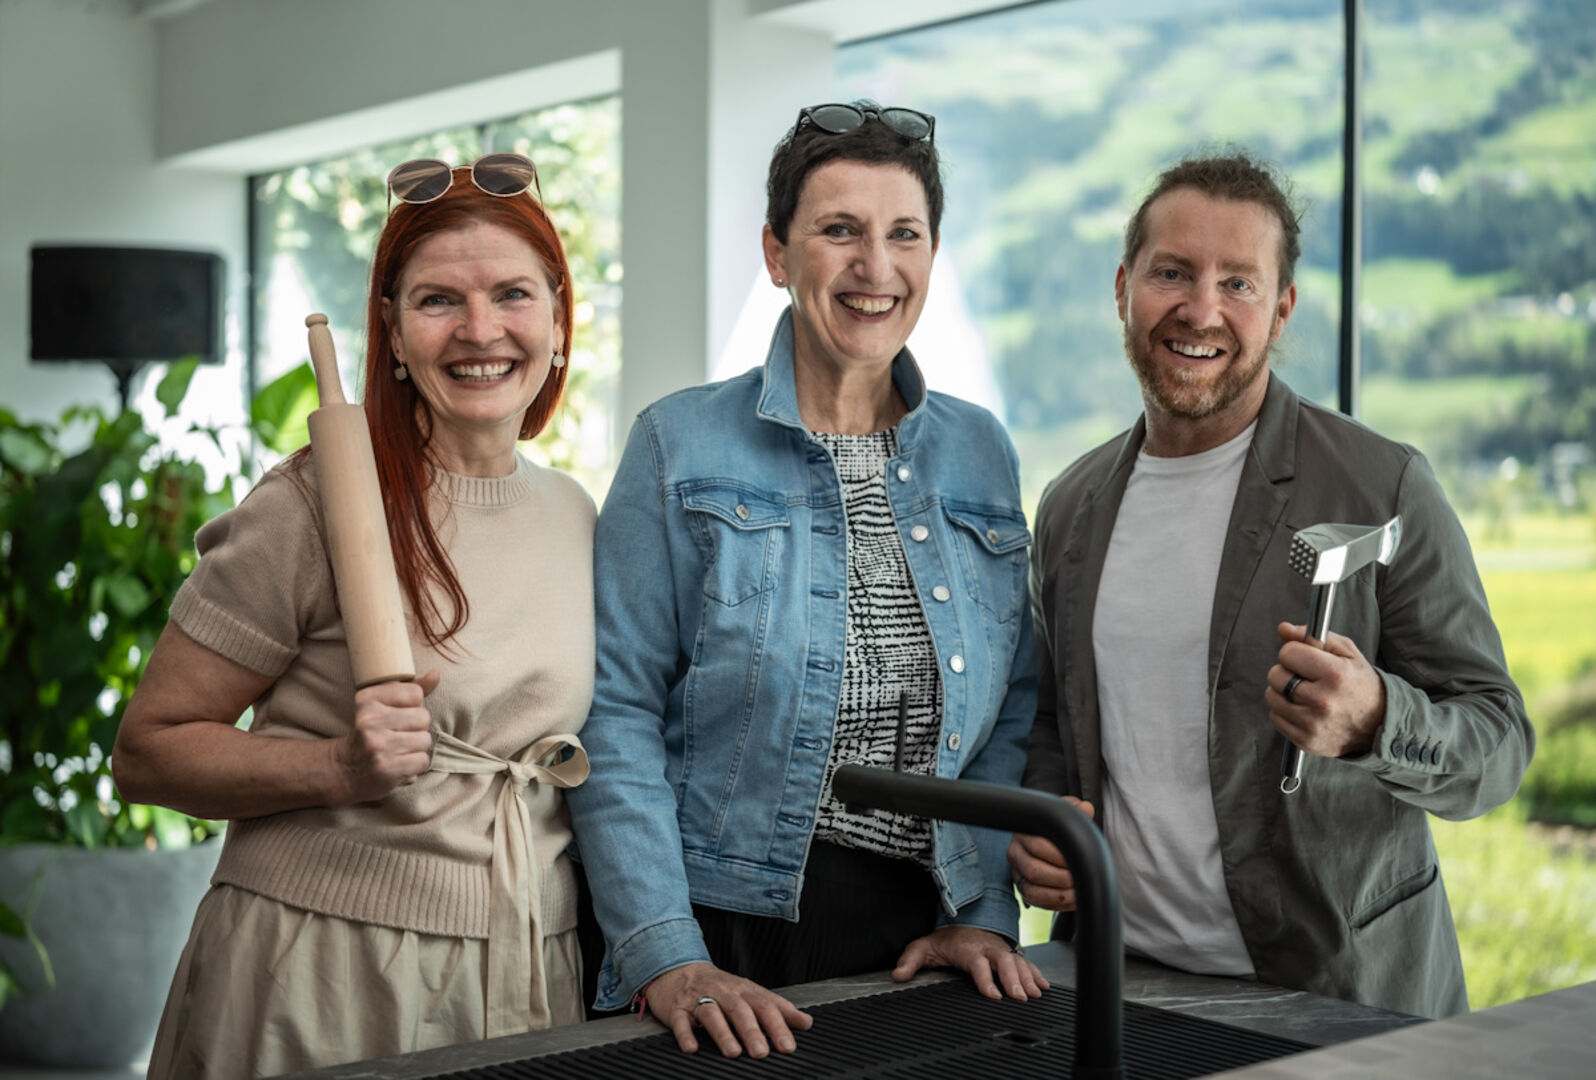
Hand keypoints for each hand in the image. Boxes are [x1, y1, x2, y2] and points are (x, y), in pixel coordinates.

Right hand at [332, 670, 439, 803]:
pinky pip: (423, 760)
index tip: (396, 715)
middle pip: (423, 717)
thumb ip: (410, 689)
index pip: (415, 693)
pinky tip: (399, 763)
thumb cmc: (371, 732)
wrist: (346, 769)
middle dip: (417, 728)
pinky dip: (416, 764)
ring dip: (417, 747)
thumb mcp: (382, 705)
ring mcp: (377, 746)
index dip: (413, 706)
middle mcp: (369, 721)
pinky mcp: (386, 769)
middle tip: (398, 735)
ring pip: (425, 740)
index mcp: (366, 699)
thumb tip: (435, 674)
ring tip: (399, 749)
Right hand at [645, 962, 811, 1057]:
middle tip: (762, 1052)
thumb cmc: (719, 987)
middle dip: (753, 1031)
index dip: (778, 1025)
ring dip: (723, 1033)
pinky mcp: (677, 1008)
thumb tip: (806, 1022)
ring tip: (734, 1052)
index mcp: (744, 990)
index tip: (789, 1046)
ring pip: (712, 1013)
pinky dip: (685, 1034)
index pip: (765, 1005)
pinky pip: (680, 1021)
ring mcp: (699, 999)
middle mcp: (724, 992)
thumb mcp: (749, 993)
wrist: (678, 971)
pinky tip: (692, 1048)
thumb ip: (777, 1008)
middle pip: (740, 1009)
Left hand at [892, 926, 1049, 1000]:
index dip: (985, 979)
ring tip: (1035, 995)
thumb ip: (910, 961)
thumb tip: (897, 975)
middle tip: (1020, 998)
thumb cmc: (944, 940)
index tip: (993, 995)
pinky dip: (1036, 974)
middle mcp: (988, 948)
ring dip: (1028, 978)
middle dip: (1013, 979)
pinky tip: (1044, 987)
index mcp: (968, 949)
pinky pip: (1026, 963)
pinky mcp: (1010, 954)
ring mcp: (1001, 950)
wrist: (962, 921)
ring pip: (1018, 962)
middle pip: (1003, 962)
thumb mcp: (923, 947)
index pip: (977, 964)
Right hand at [1007, 797, 1094, 911]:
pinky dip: (1055, 903)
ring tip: (1078, 892)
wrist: (1054, 842)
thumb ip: (1076, 810)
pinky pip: (1034, 901)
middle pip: (1034, 870)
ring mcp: (1017, 872)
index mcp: (1025, 831)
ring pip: (1031, 889)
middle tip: (1080, 878)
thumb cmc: (1060, 828)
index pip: (1038, 845)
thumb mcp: (1067, 814)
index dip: (1061, 856)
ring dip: (1058, 894)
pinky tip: (1071, 899)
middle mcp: (1016, 852)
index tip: (1079, 859)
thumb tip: (1085, 808)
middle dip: (1062, 877)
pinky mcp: (1022, 888)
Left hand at [1267, 622, 1384, 757]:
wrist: (1380, 724)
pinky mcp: (1305, 740)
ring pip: (1271, 696)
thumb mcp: (1347, 653)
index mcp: (1335, 674)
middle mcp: (1323, 701)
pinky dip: (1284, 711)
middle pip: (1275, 675)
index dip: (1295, 652)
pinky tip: (1303, 709)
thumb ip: (1312, 637)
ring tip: (1304, 692)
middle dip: (1287, 671)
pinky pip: (1275, 717)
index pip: (1288, 653)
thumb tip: (1283, 628)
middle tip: (1305, 676)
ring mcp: (1313, 724)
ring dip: (1282, 692)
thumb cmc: (1359, 683)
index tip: (1305, 658)